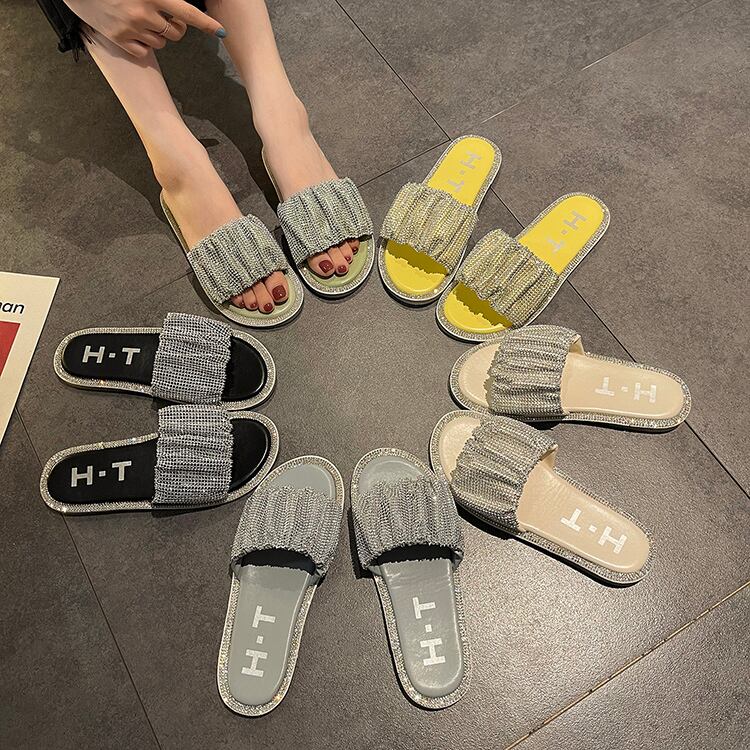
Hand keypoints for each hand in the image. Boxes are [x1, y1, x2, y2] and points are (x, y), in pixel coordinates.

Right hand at [64, 0, 225, 57]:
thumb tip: (180, 8)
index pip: (188, 13)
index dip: (207, 24)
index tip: (221, 32)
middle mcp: (144, 13)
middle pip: (177, 33)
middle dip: (176, 27)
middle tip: (164, 17)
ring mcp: (131, 28)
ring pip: (162, 43)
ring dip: (158, 34)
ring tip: (142, 20)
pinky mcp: (120, 40)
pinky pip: (144, 51)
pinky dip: (143, 44)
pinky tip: (132, 30)